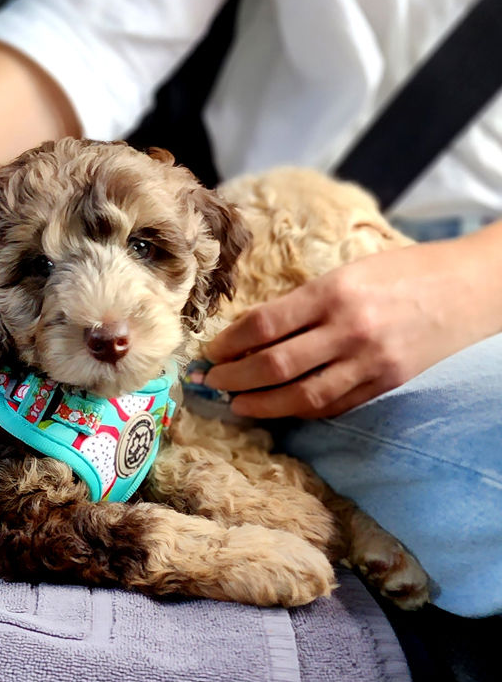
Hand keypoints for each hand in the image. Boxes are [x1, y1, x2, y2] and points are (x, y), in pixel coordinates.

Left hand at [204, 231, 501, 418]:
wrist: (469, 288)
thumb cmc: (402, 271)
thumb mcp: (347, 272)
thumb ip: (303, 302)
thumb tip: (252, 332)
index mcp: (334, 292)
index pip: (264, 325)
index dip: (229, 343)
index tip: (211, 351)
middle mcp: (349, 330)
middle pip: (275, 365)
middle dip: (235, 378)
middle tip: (212, 382)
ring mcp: (370, 362)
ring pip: (302, 396)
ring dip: (261, 404)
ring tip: (237, 404)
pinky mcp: (385, 384)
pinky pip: (333, 405)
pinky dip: (300, 410)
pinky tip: (279, 408)